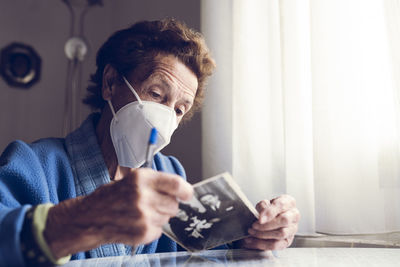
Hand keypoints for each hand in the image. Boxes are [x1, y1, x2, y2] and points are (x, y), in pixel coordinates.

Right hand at [44, 168, 192, 258]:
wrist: (89, 218)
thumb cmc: (109, 197)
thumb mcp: (130, 179)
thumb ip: (154, 182)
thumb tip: (179, 189)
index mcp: (141, 179)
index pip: (176, 184)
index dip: (185, 190)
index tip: (187, 194)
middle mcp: (143, 196)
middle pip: (174, 204)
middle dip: (168, 204)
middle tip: (153, 203)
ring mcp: (143, 216)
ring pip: (168, 217)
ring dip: (159, 216)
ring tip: (140, 213)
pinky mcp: (142, 232)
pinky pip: (159, 230)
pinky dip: (152, 228)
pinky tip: (137, 223)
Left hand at [241, 195, 299, 250]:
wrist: (270, 218)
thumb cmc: (269, 209)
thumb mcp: (264, 203)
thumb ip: (263, 206)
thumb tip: (261, 217)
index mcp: (289, 202)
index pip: (281, 205)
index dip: (270, 212)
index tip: (260, 218)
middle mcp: (294, 215)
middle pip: (284, 220)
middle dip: (267, 225)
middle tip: (254, 226)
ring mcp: (293, 229)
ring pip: (281, 233)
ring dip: (263, 234)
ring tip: (252, 232)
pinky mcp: (288, 241)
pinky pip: (277, 245)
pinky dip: (262, 244)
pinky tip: (252, 241)